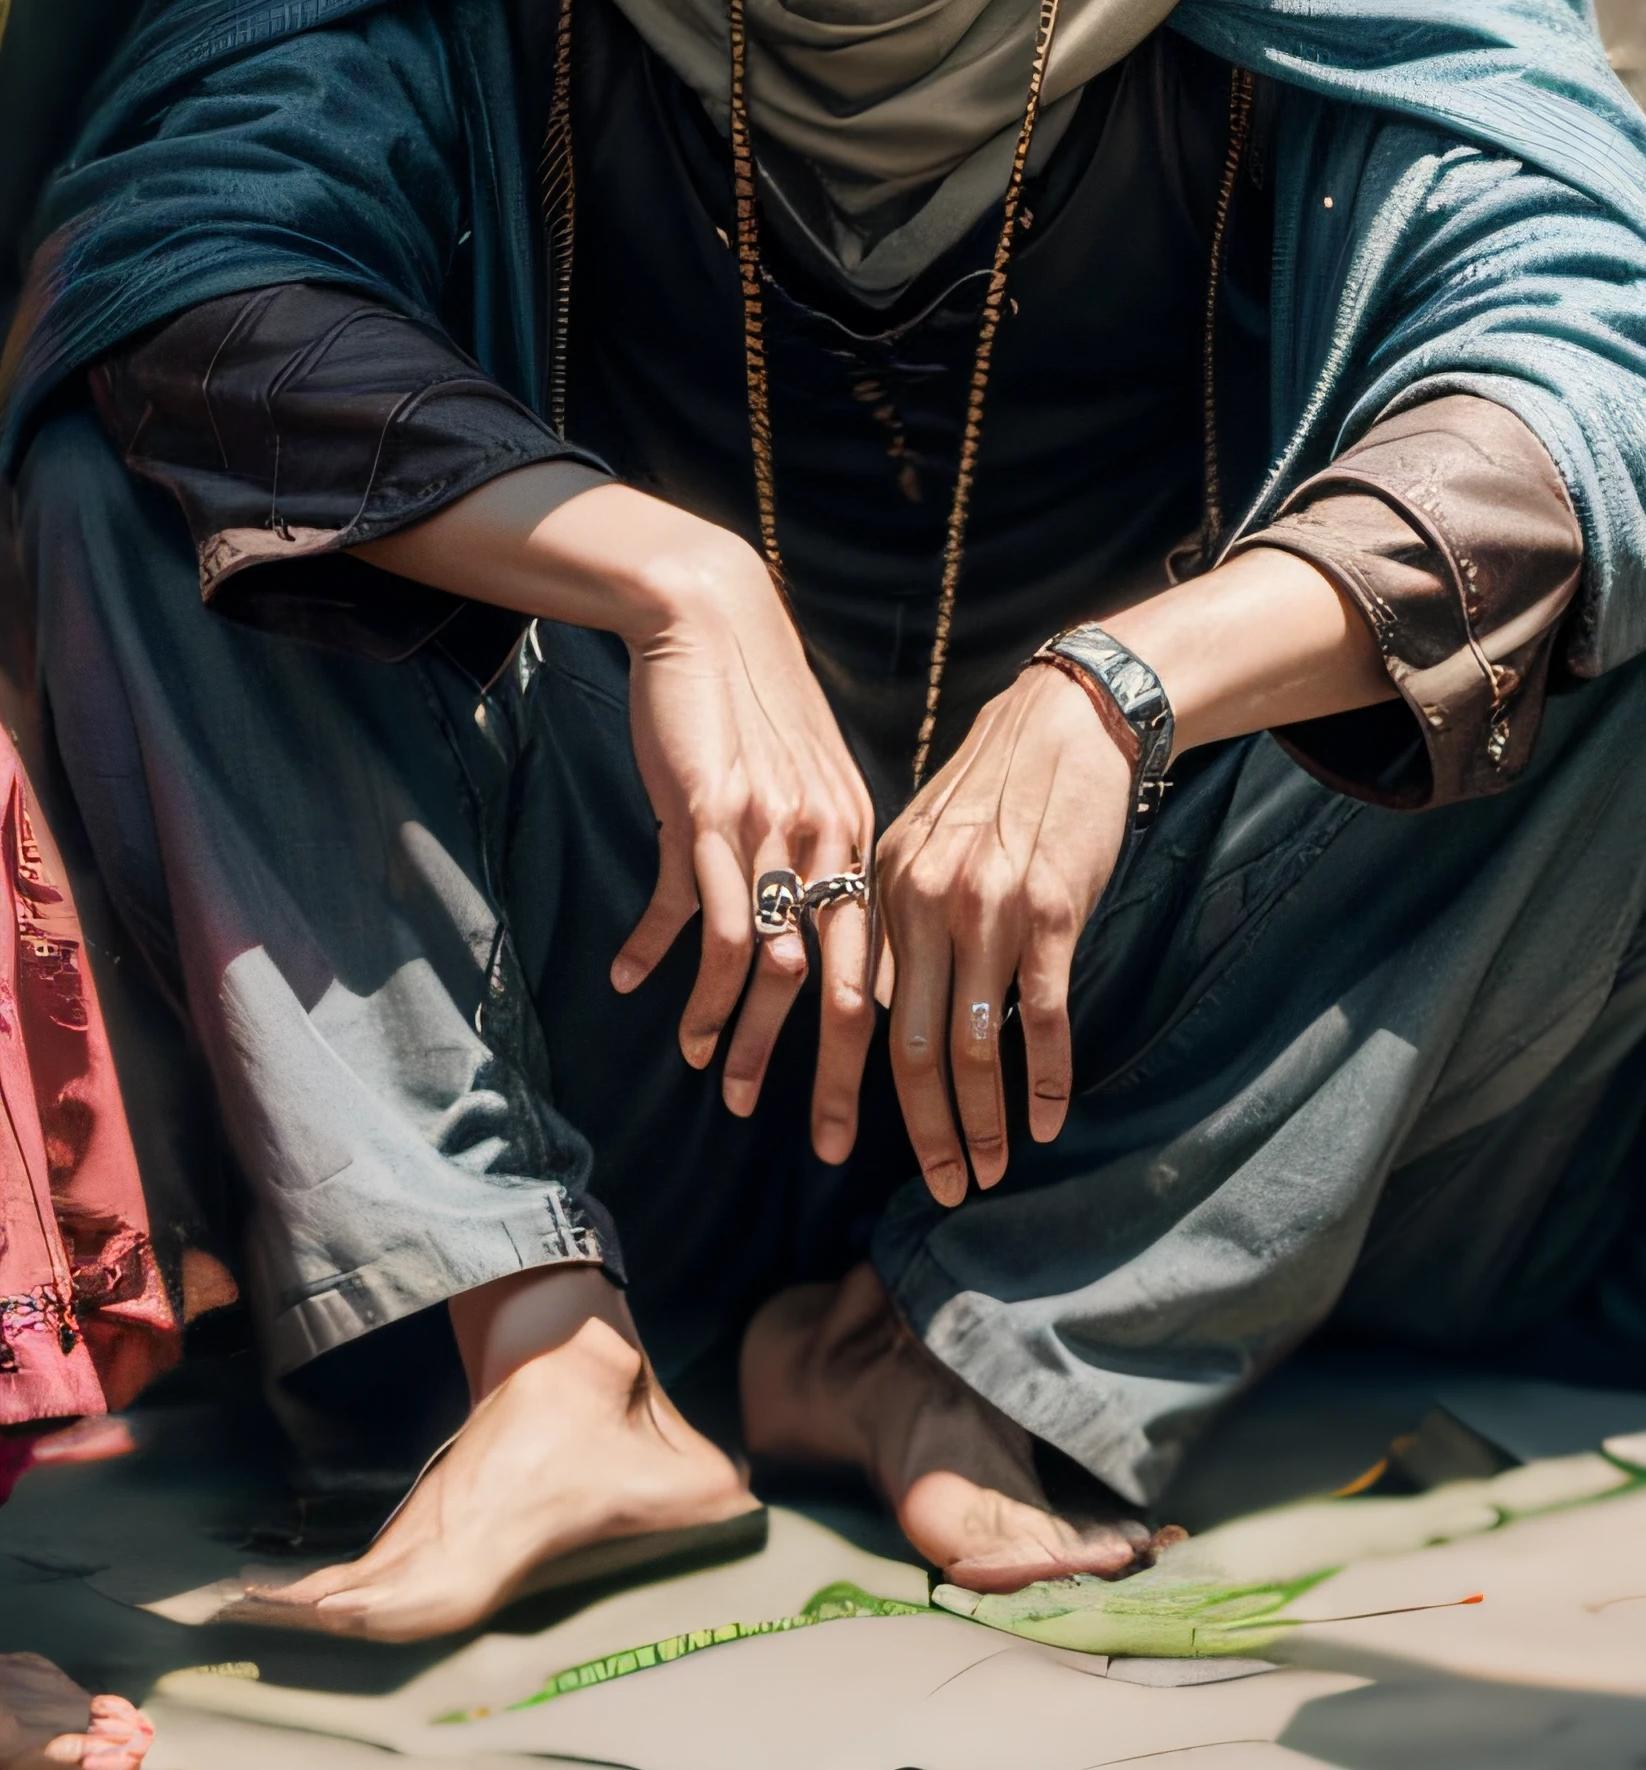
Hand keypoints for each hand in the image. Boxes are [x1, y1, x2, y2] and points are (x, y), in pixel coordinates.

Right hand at [604, 532, 879, 1145]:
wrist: (714, 623)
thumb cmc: (760, 713)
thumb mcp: (803, 789)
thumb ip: (809, 861)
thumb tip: (801, 940)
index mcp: (862, 845)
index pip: (884, 967)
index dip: (885, 1047)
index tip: (882, 1113)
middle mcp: (829, 846)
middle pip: (842, 986)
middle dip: (836, 1073)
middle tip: (827, 1146)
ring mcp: (769, 833)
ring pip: (765, 962)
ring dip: (734, 1030)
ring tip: (711, 1081)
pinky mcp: (707, 814)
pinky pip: (692, 908)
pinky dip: (665, 955)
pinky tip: (636, 986)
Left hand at [873, 659, 1132, 1202]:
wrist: (1070, 719)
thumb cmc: (1003, 782)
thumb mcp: (926, 837)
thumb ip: (904, 913)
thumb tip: (892, 988)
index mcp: (886, 892)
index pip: (864, 1010)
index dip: (853, 1088)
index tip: (851, 1146)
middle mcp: (926, 907)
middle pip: (912, 1046)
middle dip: (924, 1130)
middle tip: (940, 1188)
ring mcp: (988, 912)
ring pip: (973, 1044)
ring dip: (981, 1122)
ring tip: (986, 1172)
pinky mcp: (1050, 913)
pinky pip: (1043, 1015)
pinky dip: (1043, 1078)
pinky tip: (1043, 1121)